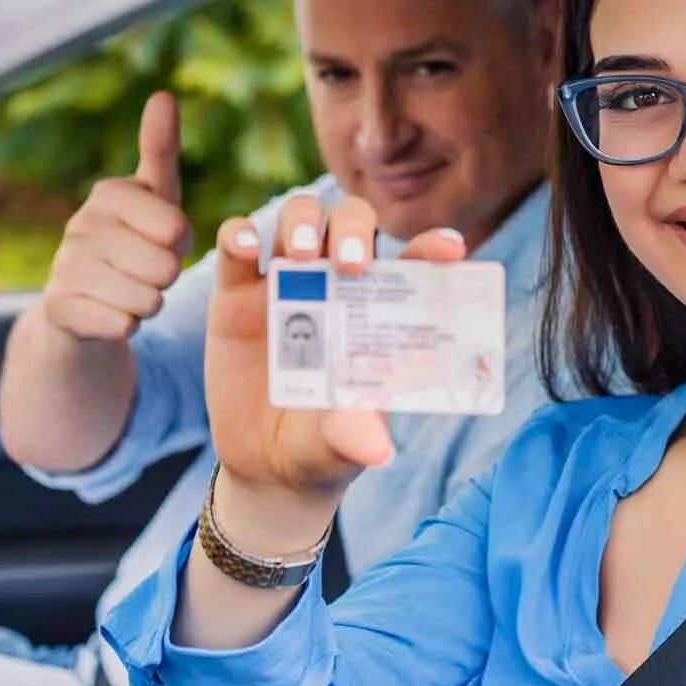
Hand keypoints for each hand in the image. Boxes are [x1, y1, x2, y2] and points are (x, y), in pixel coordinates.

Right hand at [40, 92, 191, 343]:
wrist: (80, 303)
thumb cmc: (131, 241)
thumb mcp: (154, 196)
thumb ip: (160, 149)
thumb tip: (162, 95)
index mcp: (108, 193)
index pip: (177, 229)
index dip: (180, 244)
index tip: (161, 239)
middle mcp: (80, 225)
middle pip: (165, 267)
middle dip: (165, 277)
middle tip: (143, 270)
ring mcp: (65, 267)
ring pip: (147, 300)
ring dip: (148, 303)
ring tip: (127, 290)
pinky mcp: (59, 309)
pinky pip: (123, 327)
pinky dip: (126, 326)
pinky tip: (109, 313)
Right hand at [203, 195, 466, 507]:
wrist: (263, 466)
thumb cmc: (321, 446)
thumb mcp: (340, 445)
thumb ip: (354, 437)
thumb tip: (377, 451)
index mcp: (377, 311)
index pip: (412, 264)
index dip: (432, 248)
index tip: (450, 250)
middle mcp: (335, 285)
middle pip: (351, 223)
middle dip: (354, 228)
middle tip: (351, 262)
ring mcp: (285, 284)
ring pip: (297, 218)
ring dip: (301, 222)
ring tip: (301, 253)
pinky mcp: (235, 294)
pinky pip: (235, 246)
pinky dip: (240, 235)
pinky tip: (248, 248)